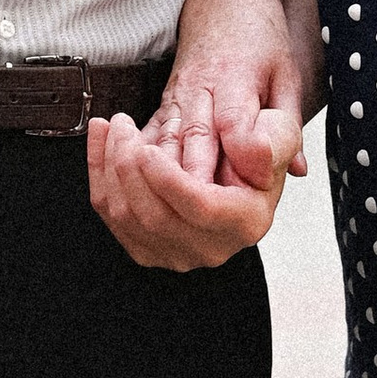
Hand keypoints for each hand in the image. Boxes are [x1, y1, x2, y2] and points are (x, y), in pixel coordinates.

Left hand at [86, 70, 303, 272]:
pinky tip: (101, 140)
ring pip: (126, 218)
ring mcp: (178, 253)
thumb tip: (256, 156)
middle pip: (155, 216)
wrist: (236, 161)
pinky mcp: (148, 248)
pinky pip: (111, 217)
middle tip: (123, 124)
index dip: (167, 180)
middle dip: (128, 166)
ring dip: (109, 167)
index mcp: (246, 222)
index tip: (147, 148)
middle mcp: (213, 247)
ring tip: (112, 126)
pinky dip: (98, 175)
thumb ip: (269, 143)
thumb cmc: (255, 143)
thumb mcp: (278, 133)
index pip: (200, 208)